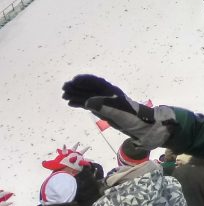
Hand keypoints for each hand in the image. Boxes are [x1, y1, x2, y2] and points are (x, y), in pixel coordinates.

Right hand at [61, 75, 176, 148]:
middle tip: (64, 88)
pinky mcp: (103, 109)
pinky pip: (89, 104)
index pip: (97, 82)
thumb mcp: (117, 112)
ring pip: (88, 96)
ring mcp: (104, 102)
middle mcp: (107, 94)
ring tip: (64, 95)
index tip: (74, 80)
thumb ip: (103, 106)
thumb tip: (88, 102)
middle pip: (90, 88)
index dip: (86, 80)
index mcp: (112, 91)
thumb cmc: (131, 117)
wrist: (138, 125)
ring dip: (76, 95)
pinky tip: (70, 103)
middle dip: (77, 87)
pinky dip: (79, 103)